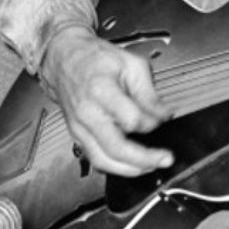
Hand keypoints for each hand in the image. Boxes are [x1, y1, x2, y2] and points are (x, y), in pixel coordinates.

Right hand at [39, 26, 172, 176]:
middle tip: (165, 160)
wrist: (63, 58)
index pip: (132, 120)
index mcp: (101, 91)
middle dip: (145, 159)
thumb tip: (163, 115)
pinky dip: (114, 167)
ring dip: (130, 170)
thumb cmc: (94, 58)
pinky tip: (130, 165)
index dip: (152, 123)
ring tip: (151, 167)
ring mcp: (79, 127)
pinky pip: (95, 159)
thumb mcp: (130, 64)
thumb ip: (148, 93)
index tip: (162, 119)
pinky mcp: (76, 135)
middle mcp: (87, 113)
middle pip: (116, 148)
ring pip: (103, 160)